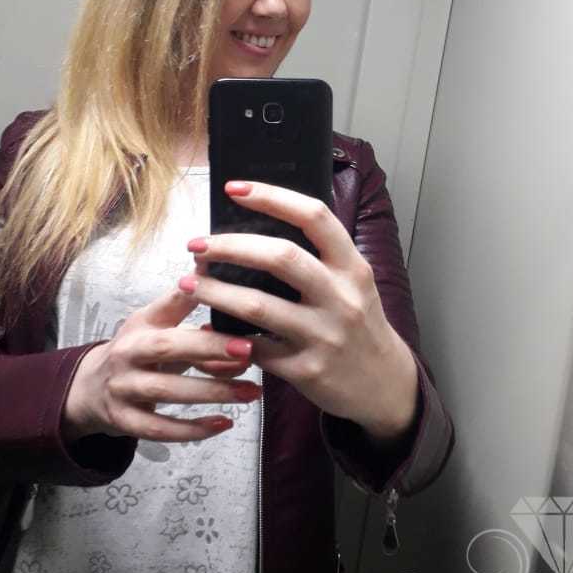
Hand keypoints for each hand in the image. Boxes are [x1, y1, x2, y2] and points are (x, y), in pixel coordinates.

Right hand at [62, 274, 261, 443]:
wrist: (88, 388)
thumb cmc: (139, 352)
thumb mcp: (160, 329)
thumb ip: (200, 331)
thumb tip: (244, 334)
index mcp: (142, 322)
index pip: (170, 304)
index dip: (197, 296)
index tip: (234, 296)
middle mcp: (127, 352)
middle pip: (168, 346)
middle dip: (209, 347)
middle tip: (249, 350)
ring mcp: (122, 387)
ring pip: (168, 390)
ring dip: (213, 391)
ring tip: (251, 392)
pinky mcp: (123, 420)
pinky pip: (159, 428)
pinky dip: (192, 429)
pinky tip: (224, 423)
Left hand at [180, 180, 418, 443]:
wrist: (384, 384)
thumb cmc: (359, 323)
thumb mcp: (355, 282)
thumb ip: (320, 256)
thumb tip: (262, 221)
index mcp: (353, 267)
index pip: (314, 217)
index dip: (272, 197)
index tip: (235, 189)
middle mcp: (342, 298)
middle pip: (280, 257)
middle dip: (230, 246)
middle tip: (197, 244)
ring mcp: (325, 336)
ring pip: (257, 306)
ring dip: (215, 291)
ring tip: (188, 282)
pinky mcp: (307, 371)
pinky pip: (255, 349)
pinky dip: (226, 338)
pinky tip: (207, 329)